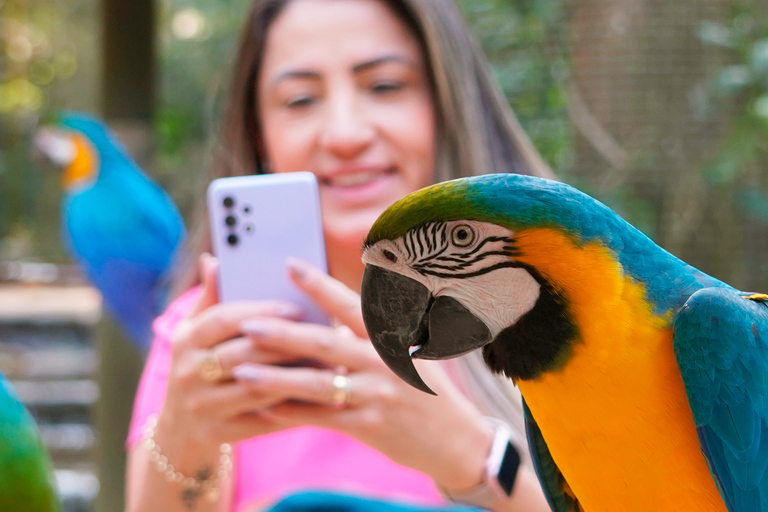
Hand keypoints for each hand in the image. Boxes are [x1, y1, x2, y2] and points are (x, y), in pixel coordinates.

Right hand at [156, 253, 306, 452]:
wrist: (180, 429)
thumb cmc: (200, 364)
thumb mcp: (197, 332)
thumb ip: (211, 297)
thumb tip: (215, 260)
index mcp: (185, 340)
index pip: (223, 319)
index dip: (261, 311)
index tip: (297, 308)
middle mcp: (187, 373)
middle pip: (242, 354)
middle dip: (285, 345)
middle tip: (323, 336)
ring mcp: (201, 407)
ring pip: (256, 389)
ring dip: (295, 376)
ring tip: (329, 364)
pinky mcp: (217, 434)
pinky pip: (262, 420)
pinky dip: (293, 409)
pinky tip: (321, 398)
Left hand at [232, 258, 494, 490]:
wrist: (458, 440)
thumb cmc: (424, 389)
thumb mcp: (405, 353)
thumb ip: (366, 336)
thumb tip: (320, 319)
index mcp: (391, 337)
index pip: (350, 304)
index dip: (318, 284)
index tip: (289, 265)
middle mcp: (384, 362)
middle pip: (325, 344)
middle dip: (282, 334)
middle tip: (246, 322)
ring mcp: (377, 396)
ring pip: (318, 384)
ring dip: (276, 378)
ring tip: (240, 371)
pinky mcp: (371, 428)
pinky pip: (323, 419)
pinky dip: (293, 414)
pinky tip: (263, 410)